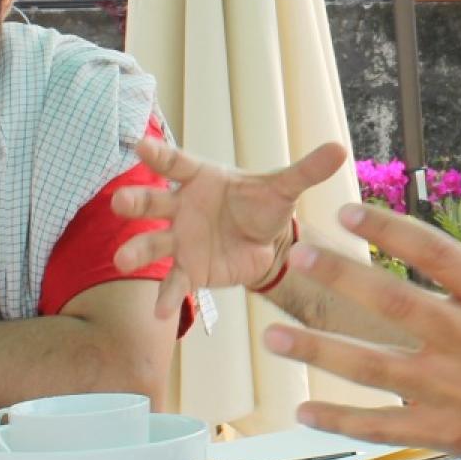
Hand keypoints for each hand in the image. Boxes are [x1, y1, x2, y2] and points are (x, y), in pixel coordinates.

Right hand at [112, 139, 347, 319]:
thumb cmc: (265, 206)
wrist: (266, 244)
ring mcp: (180, 239)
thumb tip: (340, 147)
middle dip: (136, 203)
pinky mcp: (188, 268)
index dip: (158, 153)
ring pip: (153, 243)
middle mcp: (182, 206)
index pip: (176, 163)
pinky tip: (162, 314)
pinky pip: (174, 282)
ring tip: (123, 260)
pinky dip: (167, 297)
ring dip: (137, 251)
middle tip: (120, 204)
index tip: (140, 145)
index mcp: (201, 178)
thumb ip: (306, 170)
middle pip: (153, 202)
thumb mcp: (285, 189)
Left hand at [263, 182, 460, 459]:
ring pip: (376, 369)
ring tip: (273, 338)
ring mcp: (456, 391)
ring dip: (320, 353)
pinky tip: (304, 410)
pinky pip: (385, 426)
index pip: (437, 254)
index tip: (348, 211)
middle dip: (342, 279)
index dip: (391, 231)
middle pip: (397, 304)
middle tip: (296, 254)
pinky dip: (342, 421)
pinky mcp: (447, 431)